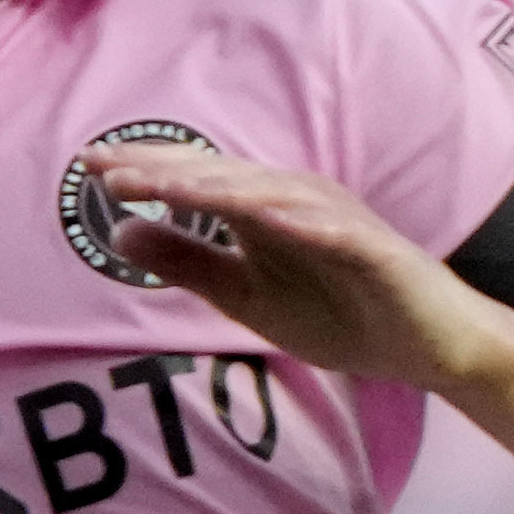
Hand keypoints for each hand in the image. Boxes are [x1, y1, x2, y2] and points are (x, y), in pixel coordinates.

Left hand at [63, 141, 475, 391]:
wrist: (427, 347)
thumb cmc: (340, 314)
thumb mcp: (246, 297)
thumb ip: (189, 263)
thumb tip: (120, 230)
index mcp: (262, 209)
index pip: (195, 181)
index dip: (144, 171)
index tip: (86, 167)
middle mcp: (297, 201)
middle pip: (224, 177)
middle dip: (166, 169)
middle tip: (106, 165)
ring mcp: (340, 222)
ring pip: (272, 196)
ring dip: (221, 188)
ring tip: (169, 185)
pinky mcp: (377, 252)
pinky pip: (338, 232)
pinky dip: (306, 222)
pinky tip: (270, 218)